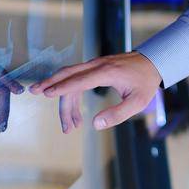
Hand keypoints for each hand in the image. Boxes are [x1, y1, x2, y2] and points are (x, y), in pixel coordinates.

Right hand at [32, 52, 163, 133]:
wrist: (153, 62)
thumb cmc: (146, 82)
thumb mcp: (138, 102)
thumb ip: (117, 114)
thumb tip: (95, 125)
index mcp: (106, 72)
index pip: (79, 79)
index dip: (61, 87)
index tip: (45, 93)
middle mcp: (97, 65)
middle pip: (68, 75)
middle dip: (50, 85)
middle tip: (34, 93)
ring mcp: (95, 65)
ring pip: (71, 79)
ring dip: (65, 101)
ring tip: (69, 127)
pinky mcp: (95, 68)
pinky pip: (77, 80)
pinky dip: (72, 95)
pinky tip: (75, 115)